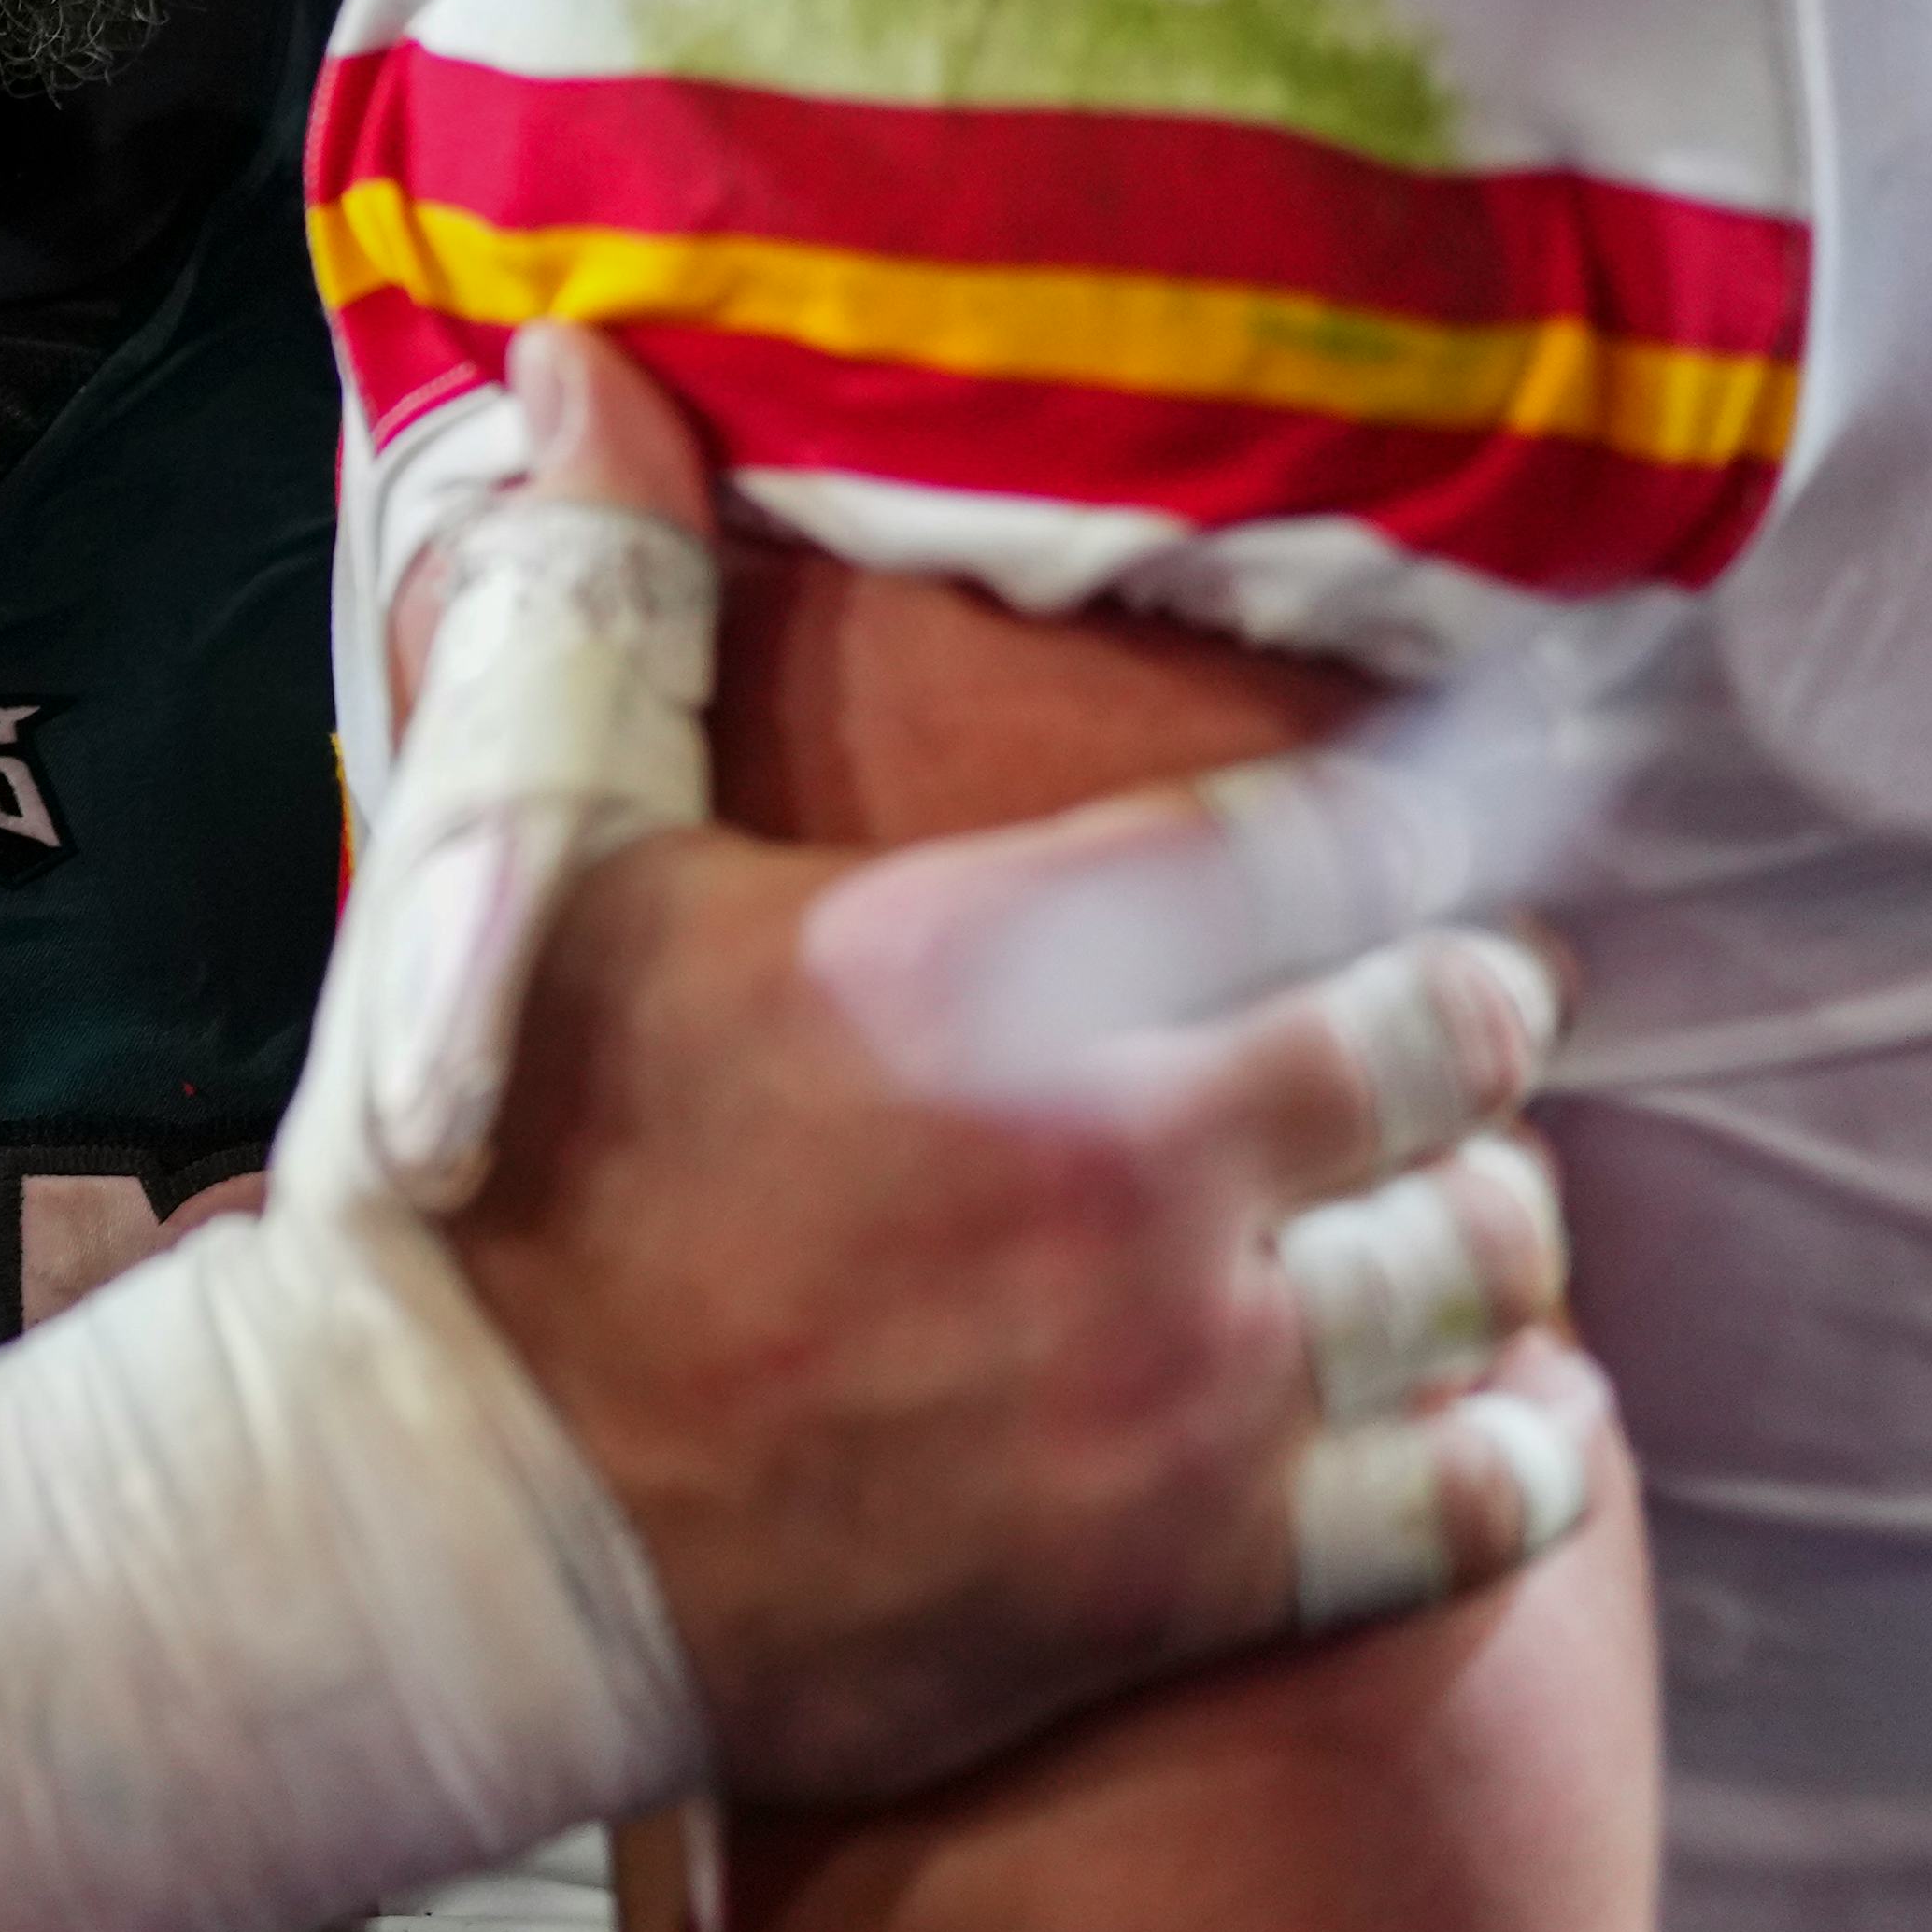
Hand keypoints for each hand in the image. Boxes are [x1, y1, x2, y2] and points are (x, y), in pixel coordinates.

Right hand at [389, 327, 1593, 1810]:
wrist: (421, 1546)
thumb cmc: (458, 1181)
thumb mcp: (513, 845)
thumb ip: (597, 590)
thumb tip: (584, 352)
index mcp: (989, 962)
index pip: (1337, 838)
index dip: (1442, 801)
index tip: (1494, 781)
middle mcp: (1127, 1164)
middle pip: (1446, 1046)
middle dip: (1470, 1011)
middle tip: (1458, 1003)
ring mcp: (1179, 1388)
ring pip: (1481, 1264)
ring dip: (1482, 1217)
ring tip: (1441, 1202)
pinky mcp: (1187, 1579)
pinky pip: (1471, 1498)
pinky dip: (1509, 1444)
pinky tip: (1484, 1411)